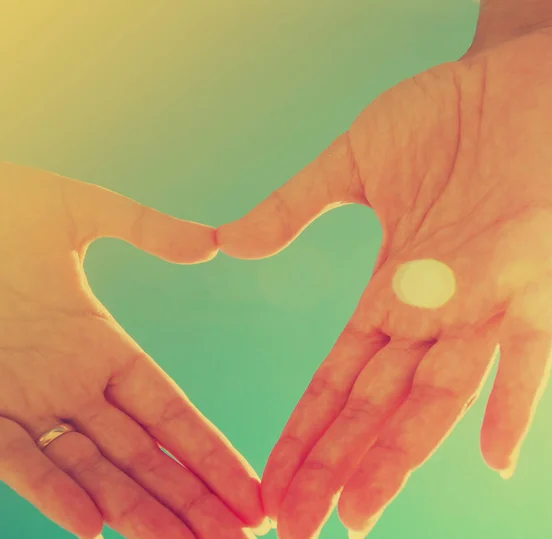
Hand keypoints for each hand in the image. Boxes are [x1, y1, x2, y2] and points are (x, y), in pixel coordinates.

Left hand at [0, 163, 266, 538]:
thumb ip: (144, 227)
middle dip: (192, 502)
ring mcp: (22, 402)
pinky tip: (94, 524)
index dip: (210, 454)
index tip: (251, 491)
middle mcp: (69, 388)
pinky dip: (55, 491)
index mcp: (98, 347)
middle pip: (143, 457)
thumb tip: (213, 246)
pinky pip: (18, 457)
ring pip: (92, 472)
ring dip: (140, 512)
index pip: (169, 414)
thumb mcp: (74, 209)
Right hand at [217, 27, 551, 538]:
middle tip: (300, 521)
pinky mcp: (536, 272)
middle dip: (337, 462)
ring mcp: (484, 296)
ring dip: (400, 451)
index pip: (340, 377)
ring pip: (437, 391)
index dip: (307, 429)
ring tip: (361, 507)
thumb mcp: (354, 163)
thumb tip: (230, 243)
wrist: (509, 72)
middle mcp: (434, 309)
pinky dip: (513, 402)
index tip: (276, 476)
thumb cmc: (438, 113)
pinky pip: (528, 349)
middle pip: (378, 402)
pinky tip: (492, 458)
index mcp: (392, 290)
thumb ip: (296, 205)